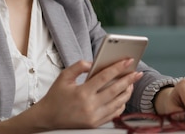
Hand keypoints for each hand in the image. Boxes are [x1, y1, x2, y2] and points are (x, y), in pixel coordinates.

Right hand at [0, 59, 142, 132]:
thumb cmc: (55, 96)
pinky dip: (121, 104)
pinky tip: (123, 96)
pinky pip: (114, 113)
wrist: (47, 118)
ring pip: (118, 103)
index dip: (118, 67)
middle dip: (129, 80)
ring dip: (127, 92)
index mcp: (82, 93)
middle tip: (137, 72)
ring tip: (131, 83)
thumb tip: (93, 63)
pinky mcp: (95, 124)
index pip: (105, 77)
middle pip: (116, 90)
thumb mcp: (63, 77)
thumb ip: (78, 66)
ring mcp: (94, 116)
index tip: (128, 60)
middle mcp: (90, 106)